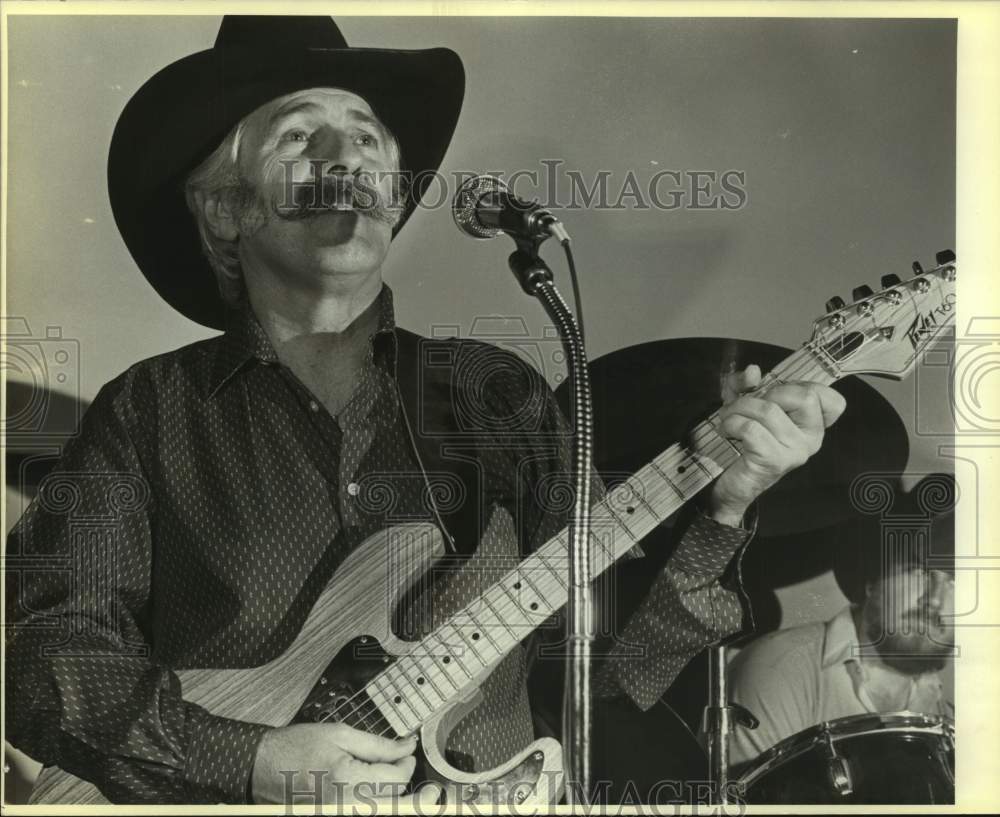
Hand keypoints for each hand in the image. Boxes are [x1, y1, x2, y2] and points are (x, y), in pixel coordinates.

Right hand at [250, 722, 439, 805]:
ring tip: (404, 789)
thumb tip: (407, 747)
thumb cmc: (297, 747)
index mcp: (347, 779)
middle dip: (412, 792)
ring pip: (385, 813)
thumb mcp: (341, 734)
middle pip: (396, 805)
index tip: (407, 752)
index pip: (396, 778)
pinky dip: (381, 806)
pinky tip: (384, 796)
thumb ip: (379, 744)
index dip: (407, 763)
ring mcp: (338, 815)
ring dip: (398, 802)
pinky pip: (369, 814)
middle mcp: (344, 806)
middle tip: (423, 784)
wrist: (264, 766)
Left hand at [707, 365, 846, 525]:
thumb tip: (753, 371)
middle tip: (744, 405)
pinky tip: (727, 431)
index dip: (802, 386)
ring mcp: (796, 452)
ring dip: (738, 409)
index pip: (833, 401)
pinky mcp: (775, 461)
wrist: (728, 484)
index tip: (773, 393)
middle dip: (765, 394)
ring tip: (728, 418)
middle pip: (804, 396)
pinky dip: (732, 423)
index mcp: (812, 425)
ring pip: (769, 410)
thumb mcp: (744, 404)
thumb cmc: (741, 441)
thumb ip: (747, 384)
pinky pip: (752, 428)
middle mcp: (811, 439)